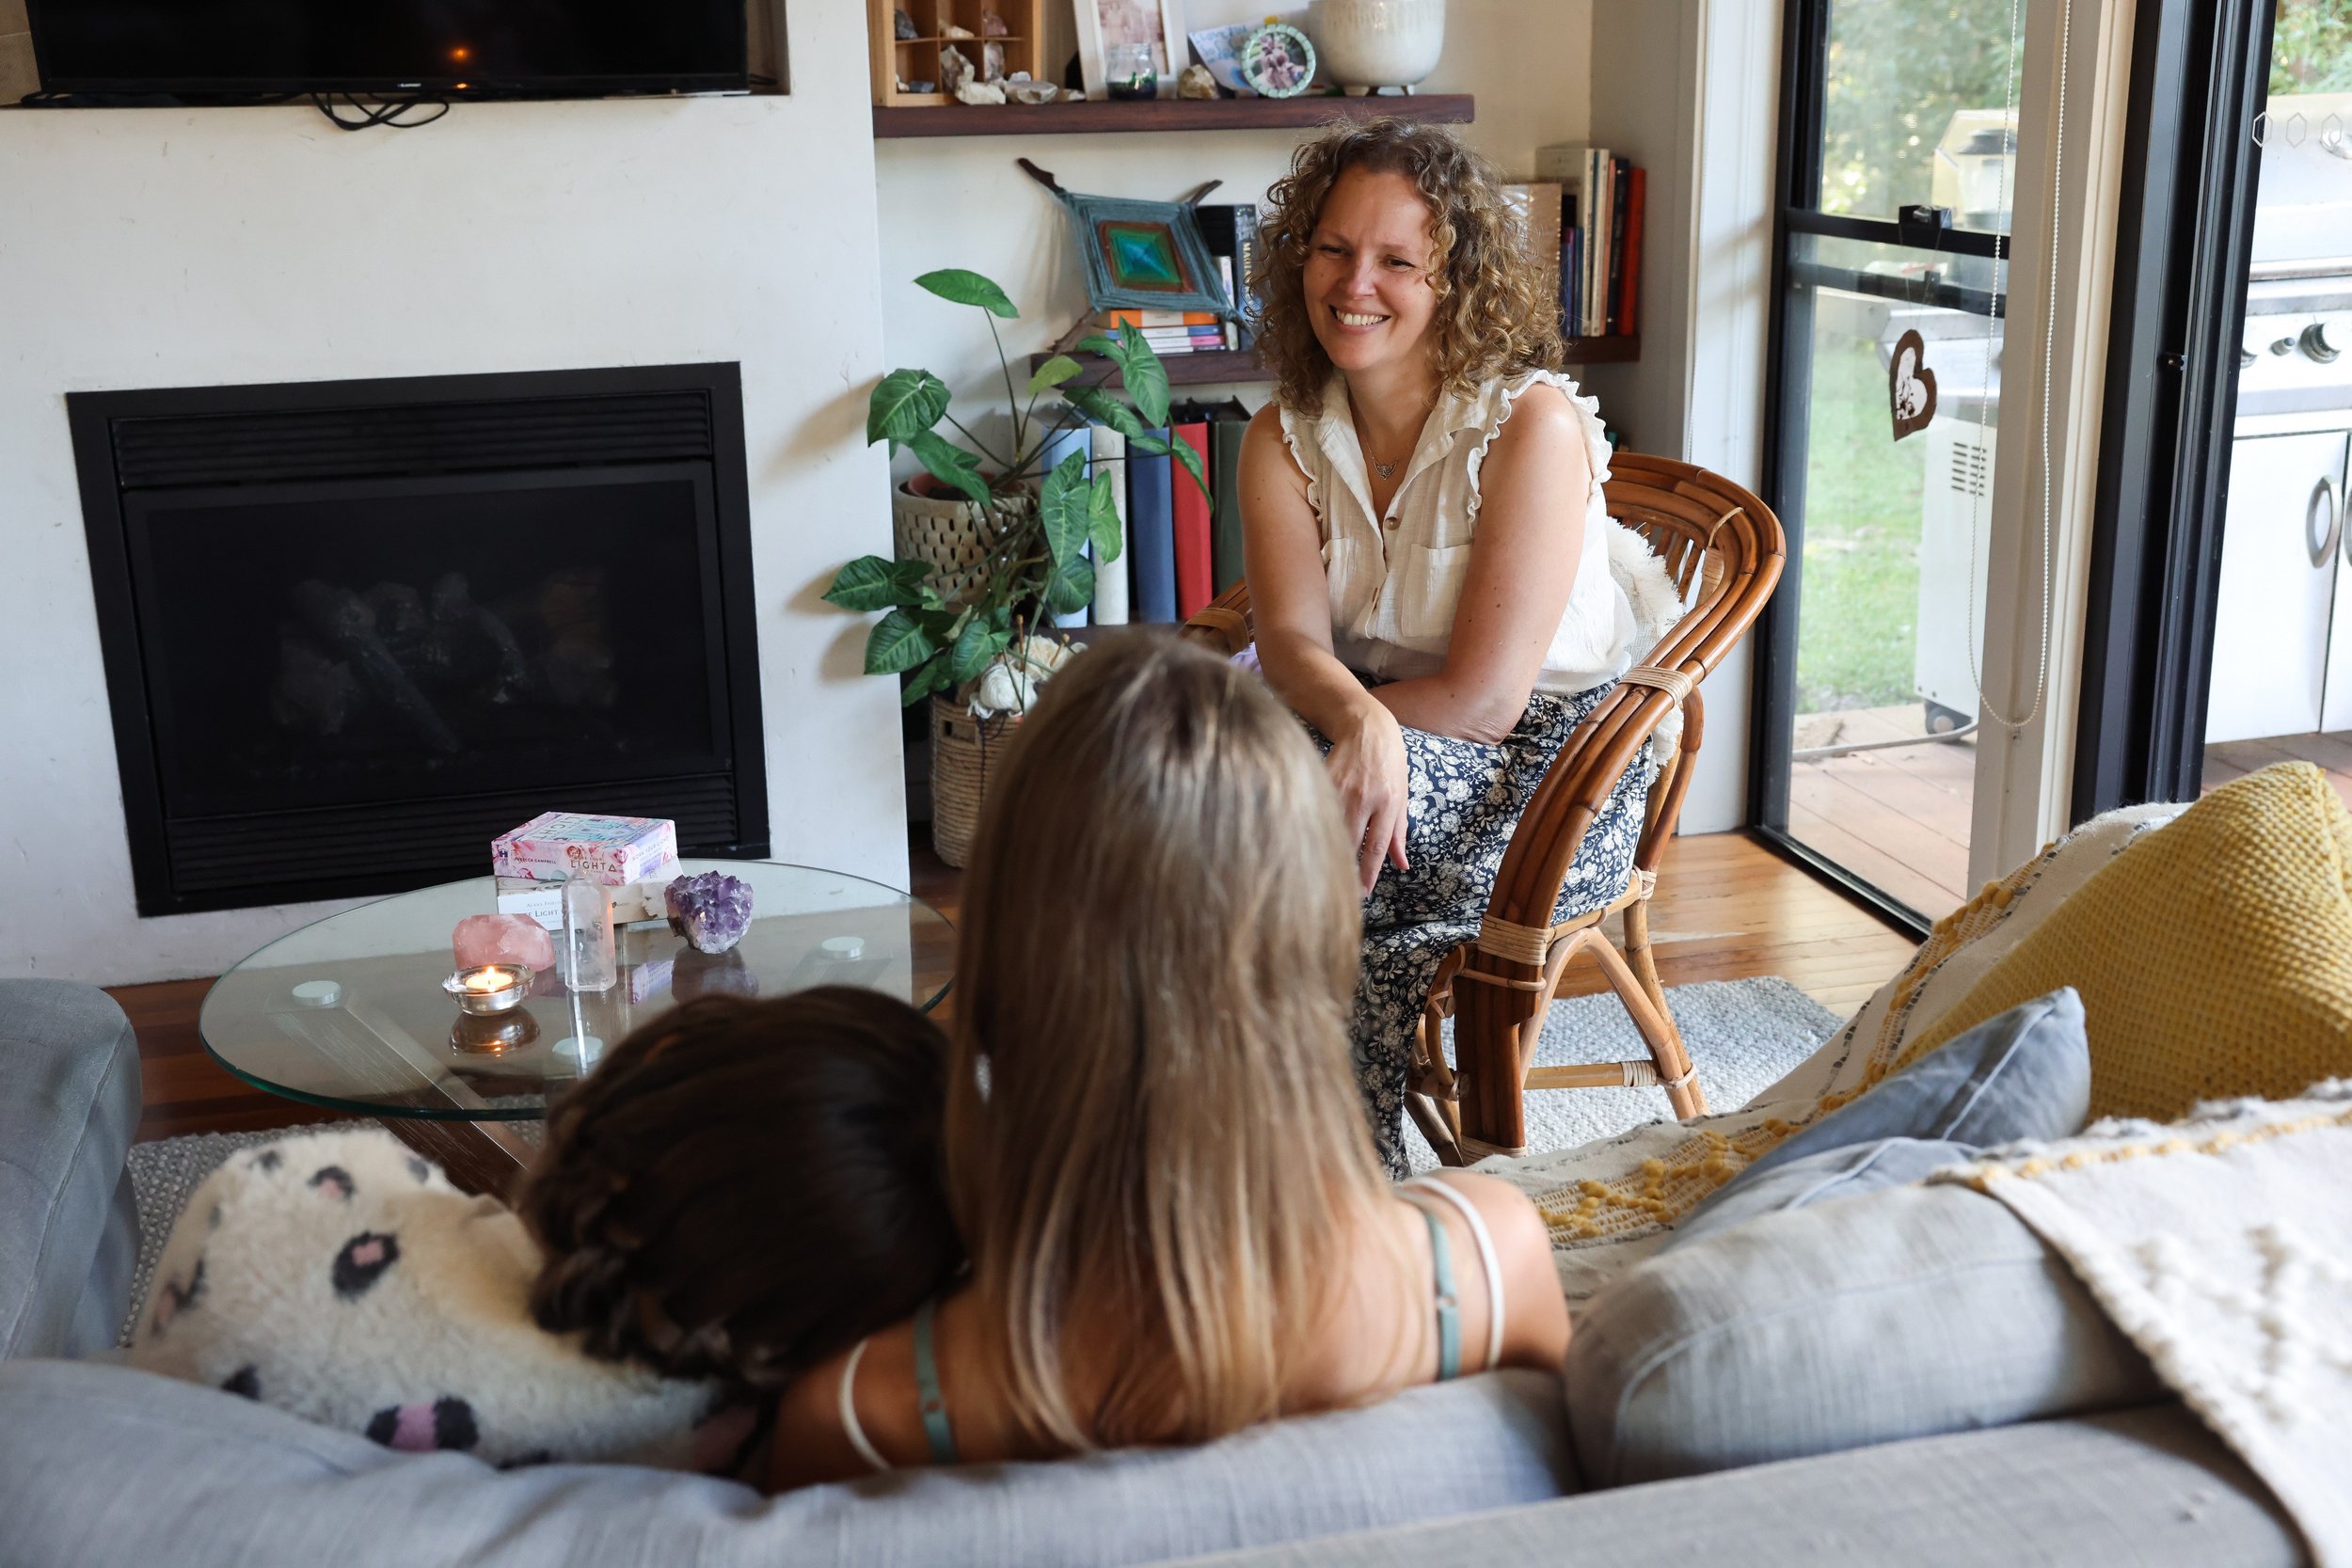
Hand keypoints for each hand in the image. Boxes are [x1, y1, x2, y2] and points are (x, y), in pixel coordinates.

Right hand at [1325, 704, 1410, 895]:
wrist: (1366, 724)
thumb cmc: (1389, 761)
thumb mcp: (1402, 793)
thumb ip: (1399, 831)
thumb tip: (1401, 865)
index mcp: (1388, 801)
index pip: (1376, 846)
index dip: (1368, 872)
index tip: (1362, 893)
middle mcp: (1364, 797)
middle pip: (1351, 841)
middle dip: (1345, 868)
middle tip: (1340, 891)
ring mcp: (1341, 787)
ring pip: (1331, 828)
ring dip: (1328, 851)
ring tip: (1322, 872)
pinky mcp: (1323, 778)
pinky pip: (1317, 810)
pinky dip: (1314, 828)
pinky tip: (1309, 842)